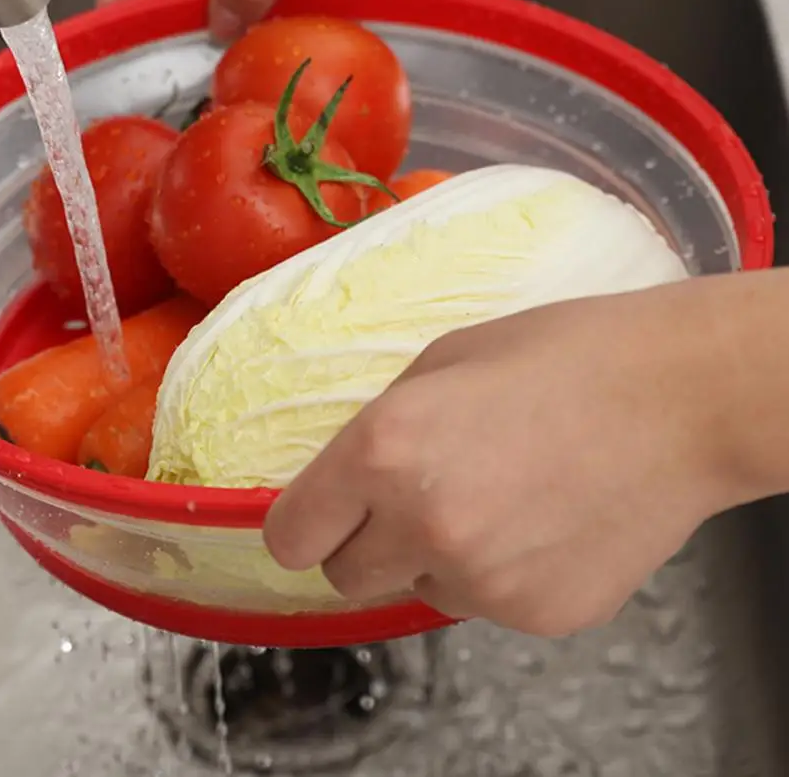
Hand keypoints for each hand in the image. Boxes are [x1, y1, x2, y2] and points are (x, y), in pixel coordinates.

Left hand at [263, 276, 766, 636]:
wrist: (681, 396)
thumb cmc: (565, 356)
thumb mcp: (443, 362)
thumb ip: (380, 427)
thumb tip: (344, 477)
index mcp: (384, 450)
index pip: (290, 538)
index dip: (301, 526)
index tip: (318, 517)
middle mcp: (423, 525)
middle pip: (344, 578)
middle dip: (364, 545)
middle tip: (410, 502)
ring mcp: (484, 581)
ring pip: (418, 590)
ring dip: (435, 557)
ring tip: (498, 496)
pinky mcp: (540, 615)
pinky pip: (485, 604)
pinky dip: (499, 573)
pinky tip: (542, 521)